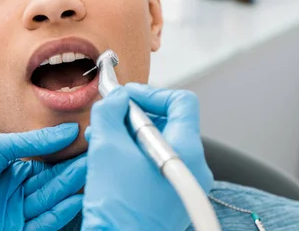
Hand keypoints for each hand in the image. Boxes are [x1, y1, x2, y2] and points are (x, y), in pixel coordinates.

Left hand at [0, 123, 85, 230]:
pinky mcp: (12, 230)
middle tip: (95, 162)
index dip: (65, 159)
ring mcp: (14, 213)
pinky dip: (57, 214)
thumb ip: (32, 142)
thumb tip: (64, 131)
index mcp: (10, 170)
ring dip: (69, 191)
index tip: (85, 148)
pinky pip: (41, 224)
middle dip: (72, 174)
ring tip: (89, 177)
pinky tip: (73, 201)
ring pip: (49, 202)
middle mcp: (14, 192)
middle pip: (50, 184)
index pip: (45, 166)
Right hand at [82, 84, 213, 230]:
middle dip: (135, 115)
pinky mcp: (174, 196)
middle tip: (111, 117)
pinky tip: (112, 159)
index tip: (127, 97)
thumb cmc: (117, 206)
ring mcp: (186, 183)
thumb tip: (115, 99)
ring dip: (131, 135)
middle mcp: (194, 167)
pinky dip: (136, 154)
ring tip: (104, 140)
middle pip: (170, 122)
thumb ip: (110, 111)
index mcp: (186, 150)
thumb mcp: (106, 145)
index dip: (151, 93)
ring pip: (161, 143)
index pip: (181, 102)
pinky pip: (159, 163)